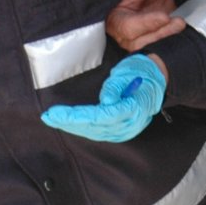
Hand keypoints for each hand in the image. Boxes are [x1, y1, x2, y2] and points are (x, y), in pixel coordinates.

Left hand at [40, 54, 167, 142]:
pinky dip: (83, 128)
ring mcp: (125, 130)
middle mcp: (129, 124)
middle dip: (68, 123)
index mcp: (133, 109)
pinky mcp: (120, 130)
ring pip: (94, 132)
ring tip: (54, 120)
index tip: (56, 112)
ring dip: (73, 127)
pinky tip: (70, 124)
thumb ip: (116, 86)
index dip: (76, 116)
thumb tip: (105, 101)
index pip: (100, 116)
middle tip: (48, 116)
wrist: (157, 78)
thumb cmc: (143, 72)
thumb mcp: (129, 72)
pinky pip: (98, 132)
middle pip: (94, 127)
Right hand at [107, 0, 185, 51]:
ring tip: (180, 24)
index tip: (164, 16)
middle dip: (159, 34)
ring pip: (151, 47)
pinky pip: (162, 45)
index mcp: (115, 17)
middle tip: (177, 23)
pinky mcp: (155, 37)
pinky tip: (182, 30)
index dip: (146, 24)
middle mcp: (125, 32)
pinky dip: (172, 39)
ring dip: (167, 37)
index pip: (128, 27)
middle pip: (138, 43)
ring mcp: (141, 37)